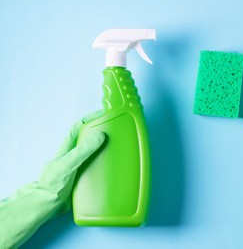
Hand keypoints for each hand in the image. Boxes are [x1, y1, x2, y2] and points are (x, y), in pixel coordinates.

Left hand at [0, 112, 104, 248]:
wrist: (47, 205)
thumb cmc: (53, 184)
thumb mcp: (69, 164)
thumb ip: (83, 150)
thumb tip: (100, 135)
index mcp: (68, 147)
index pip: (79, 127)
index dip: (90, 118)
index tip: (104, 114)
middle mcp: (73, 154)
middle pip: (87, 138)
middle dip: (100, 132)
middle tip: (115, 132)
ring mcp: (77, 165)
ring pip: (92, 153)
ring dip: (103, 150)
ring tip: (117, 149)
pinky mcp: (81, 177)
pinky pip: (94, 168)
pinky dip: (103, 166)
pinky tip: (111, 168)